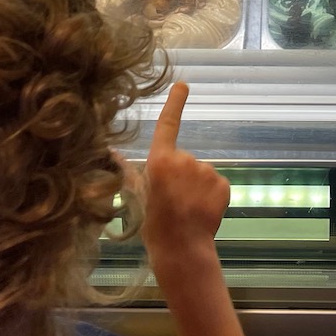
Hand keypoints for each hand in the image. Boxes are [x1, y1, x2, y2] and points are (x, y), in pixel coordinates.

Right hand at [141, 82, 229, 272]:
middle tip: (172, 200)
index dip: (175, 103)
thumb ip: (128, 172)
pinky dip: (210, 195)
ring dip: (195, 186)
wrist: (182, 250)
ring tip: (187, 209)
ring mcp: (207, 171)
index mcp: (161, 161)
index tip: (183, 85)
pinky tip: (202, 211)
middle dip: (179, 175)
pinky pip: (215, 184)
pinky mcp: (224, 184)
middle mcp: (185, 160)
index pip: (167, 125)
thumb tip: (112, 154)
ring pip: (199, 173)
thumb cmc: (154, 225)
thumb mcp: (137, 198)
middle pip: (182, 160)